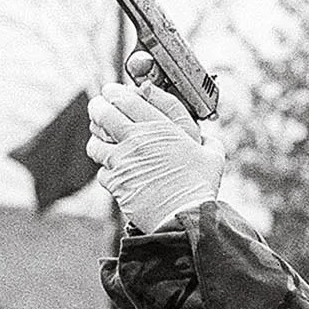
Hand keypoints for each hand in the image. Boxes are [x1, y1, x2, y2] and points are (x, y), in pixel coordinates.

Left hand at [86, 58, 226, 232]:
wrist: (183, 217)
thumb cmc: (200, 187)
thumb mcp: (213, 158)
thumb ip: (210, 142)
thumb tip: (208, 139)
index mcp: (160, 127)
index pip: (128, 98)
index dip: (116, 92)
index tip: (112, 91)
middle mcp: (136, 139)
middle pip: (104, 113)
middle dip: (98, 106)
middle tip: (98, 107)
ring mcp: (122, 160)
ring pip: (95, 142)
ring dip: (96, 139)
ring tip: (101, 141)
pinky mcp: (115, 182)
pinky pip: (102, 171)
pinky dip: (107, 171)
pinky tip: (115, 172)